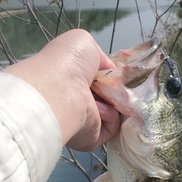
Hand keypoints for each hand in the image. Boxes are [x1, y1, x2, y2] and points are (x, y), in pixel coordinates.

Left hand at [2, 29, 119, 150]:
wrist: (61, 91)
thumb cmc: (68, 63)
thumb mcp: (85, 44)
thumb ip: (101, 58)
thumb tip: (112, 74)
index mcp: (73, 80)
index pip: (99, 82)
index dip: (112, 78)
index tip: (120, 76)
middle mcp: (78, 102)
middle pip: (110, 98)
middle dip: (118, 91)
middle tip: (118, 86)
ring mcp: (84, 121)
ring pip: (114, 113)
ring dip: (115, 102)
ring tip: (107, 96)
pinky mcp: (92, 138)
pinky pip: (112, 129)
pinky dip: (112, 117)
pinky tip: (100, 109)